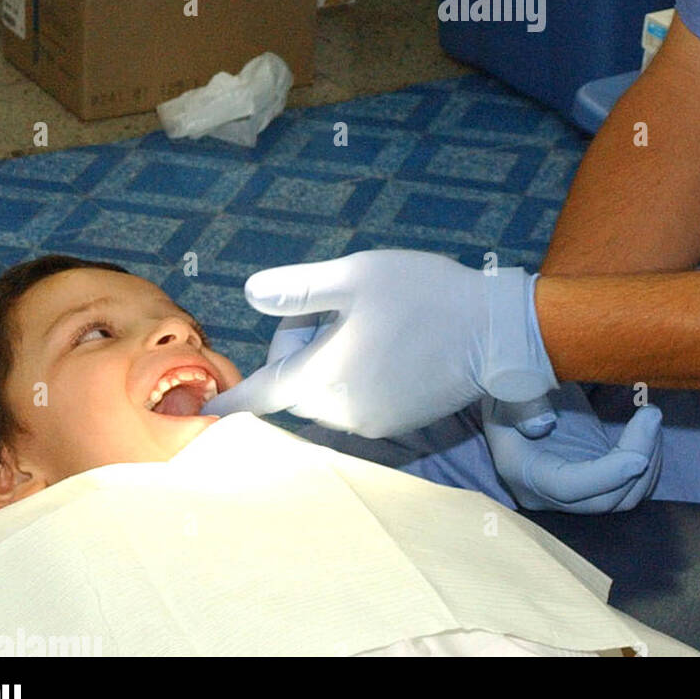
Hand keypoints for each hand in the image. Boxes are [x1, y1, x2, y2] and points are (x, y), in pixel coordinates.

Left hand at [202, 249, 556, 437]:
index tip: (203, 412)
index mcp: (326, 375)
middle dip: (303, 347)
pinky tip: (391, 343)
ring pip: (327, 393)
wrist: (496, 330)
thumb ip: (299, 287)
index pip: (263, 392)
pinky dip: (357, 377)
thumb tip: (249, 294)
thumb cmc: (425, 295)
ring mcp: (373, 423)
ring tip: (372, 321)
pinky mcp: (398, 423)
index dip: (231, 400)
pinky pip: (356, 402)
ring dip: (330, 362)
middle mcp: (343, 412)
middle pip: (296, 385)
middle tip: (339, 305)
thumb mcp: (358, 275)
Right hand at [482, 383, 662, 513]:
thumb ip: (521, 401)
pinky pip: (628, 486)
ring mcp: (575, 492)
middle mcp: (549, 493)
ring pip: (623, 498)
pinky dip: (646, 461)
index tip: (639, 455)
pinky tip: (648, 428)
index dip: (607, 476)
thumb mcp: (505, 385)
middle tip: (651, 413)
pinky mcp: (594, 482)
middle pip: (605, 498)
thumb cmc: (508, 384)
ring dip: (648, 460)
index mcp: (522, 470)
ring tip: (651, 416)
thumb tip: (544, 425)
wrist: (514, 392)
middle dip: (637, 458)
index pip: (569, 488)